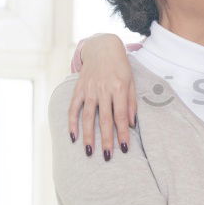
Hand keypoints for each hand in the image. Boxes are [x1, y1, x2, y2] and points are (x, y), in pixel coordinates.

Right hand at [68, 34, 137, 159]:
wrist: (103, 48)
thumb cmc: (120, 67)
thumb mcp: (131, 82)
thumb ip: (131, 103)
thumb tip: (131, 124)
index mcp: (118, 88)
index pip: (121, 116)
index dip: (123, 134)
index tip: (124, 148)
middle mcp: (103, 90)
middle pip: (105, 119)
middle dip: (106, 139)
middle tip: (107, 156)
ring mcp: (89, 89)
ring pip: (88, 116)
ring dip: (88, 135)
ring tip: (89, 151)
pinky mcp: (78, 89)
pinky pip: (73, 108)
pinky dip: (72, 122)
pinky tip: (73, 136)